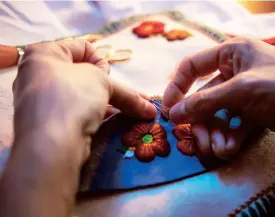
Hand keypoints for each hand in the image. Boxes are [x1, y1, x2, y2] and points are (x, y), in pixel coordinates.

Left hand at [0, 40, 156, 216]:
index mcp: (44, 54)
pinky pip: (77, 113)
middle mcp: (38, 76)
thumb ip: (125, 91)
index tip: (107, 76)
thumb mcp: (102, 81)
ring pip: (82, 96)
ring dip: (108, 103)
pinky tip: (114, 123)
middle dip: (110, 86)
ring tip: (134, 113)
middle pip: (83, 74)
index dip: (100, 60)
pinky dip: (96, 116)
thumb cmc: (73, 96)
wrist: (51, 144)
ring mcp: (42, 102)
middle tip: (127, 96)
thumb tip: (149, 108)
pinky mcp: (50, 124)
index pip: (82, 47)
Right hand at [163, 36, 274, 158]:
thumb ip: (205, 101)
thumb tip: (173, 113)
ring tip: (220, 149)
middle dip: (200, 121)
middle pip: (202, 97)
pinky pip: (230, 124)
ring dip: (214, 133)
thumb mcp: (243, 90)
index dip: (177, 87)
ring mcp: (243, 93)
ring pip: (215, 114)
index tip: (169, 110)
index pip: (192, 66)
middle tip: (200, 142)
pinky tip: (230, 148)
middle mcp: (234, 71)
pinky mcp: (252, 112)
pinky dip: (228, 137)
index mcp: (231, 53)